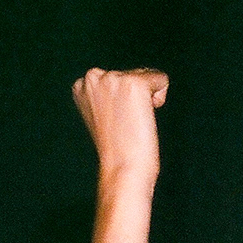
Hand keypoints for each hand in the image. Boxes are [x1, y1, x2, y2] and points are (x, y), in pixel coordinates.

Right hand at [71, 67, 167, 185]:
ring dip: (146, 100)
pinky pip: (161, 79)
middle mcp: (93, 77)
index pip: (117, 77)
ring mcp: (113, 78)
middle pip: (132, 73)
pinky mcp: (135, 82)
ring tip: (132, 122)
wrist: (121, 168)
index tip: (115, 121)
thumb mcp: (100, 115)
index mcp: (81, 85)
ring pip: (147, 76)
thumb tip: (124, 88)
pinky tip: (143, 117)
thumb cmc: (115, 148)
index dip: (123, 101)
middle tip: (124, 124)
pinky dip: (160, 97)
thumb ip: (106, 96)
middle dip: (135, 98)